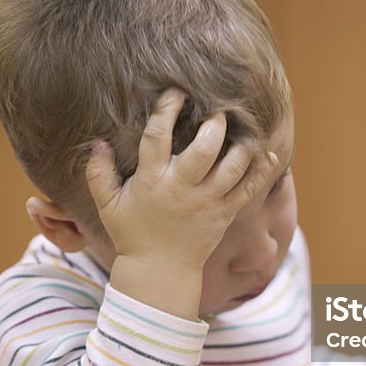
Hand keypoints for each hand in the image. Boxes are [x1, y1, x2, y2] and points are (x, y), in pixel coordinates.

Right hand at [86, 89, 277, 318]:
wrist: (160, 272)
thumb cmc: (132, 234)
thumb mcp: (108, 206)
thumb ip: (98, 173)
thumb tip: (97, 143)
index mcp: (151, 181)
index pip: (157, 137)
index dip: (167, 110)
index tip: (176, 92)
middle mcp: (181, 189)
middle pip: (205, 149)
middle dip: (214, 124)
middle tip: (218, 111)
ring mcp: (207, 202)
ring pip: (233, 167)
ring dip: (241, 144)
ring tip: (241, 129)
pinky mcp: (224, 214)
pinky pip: (249, 189)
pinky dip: (262, 171)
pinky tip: (269, 153)